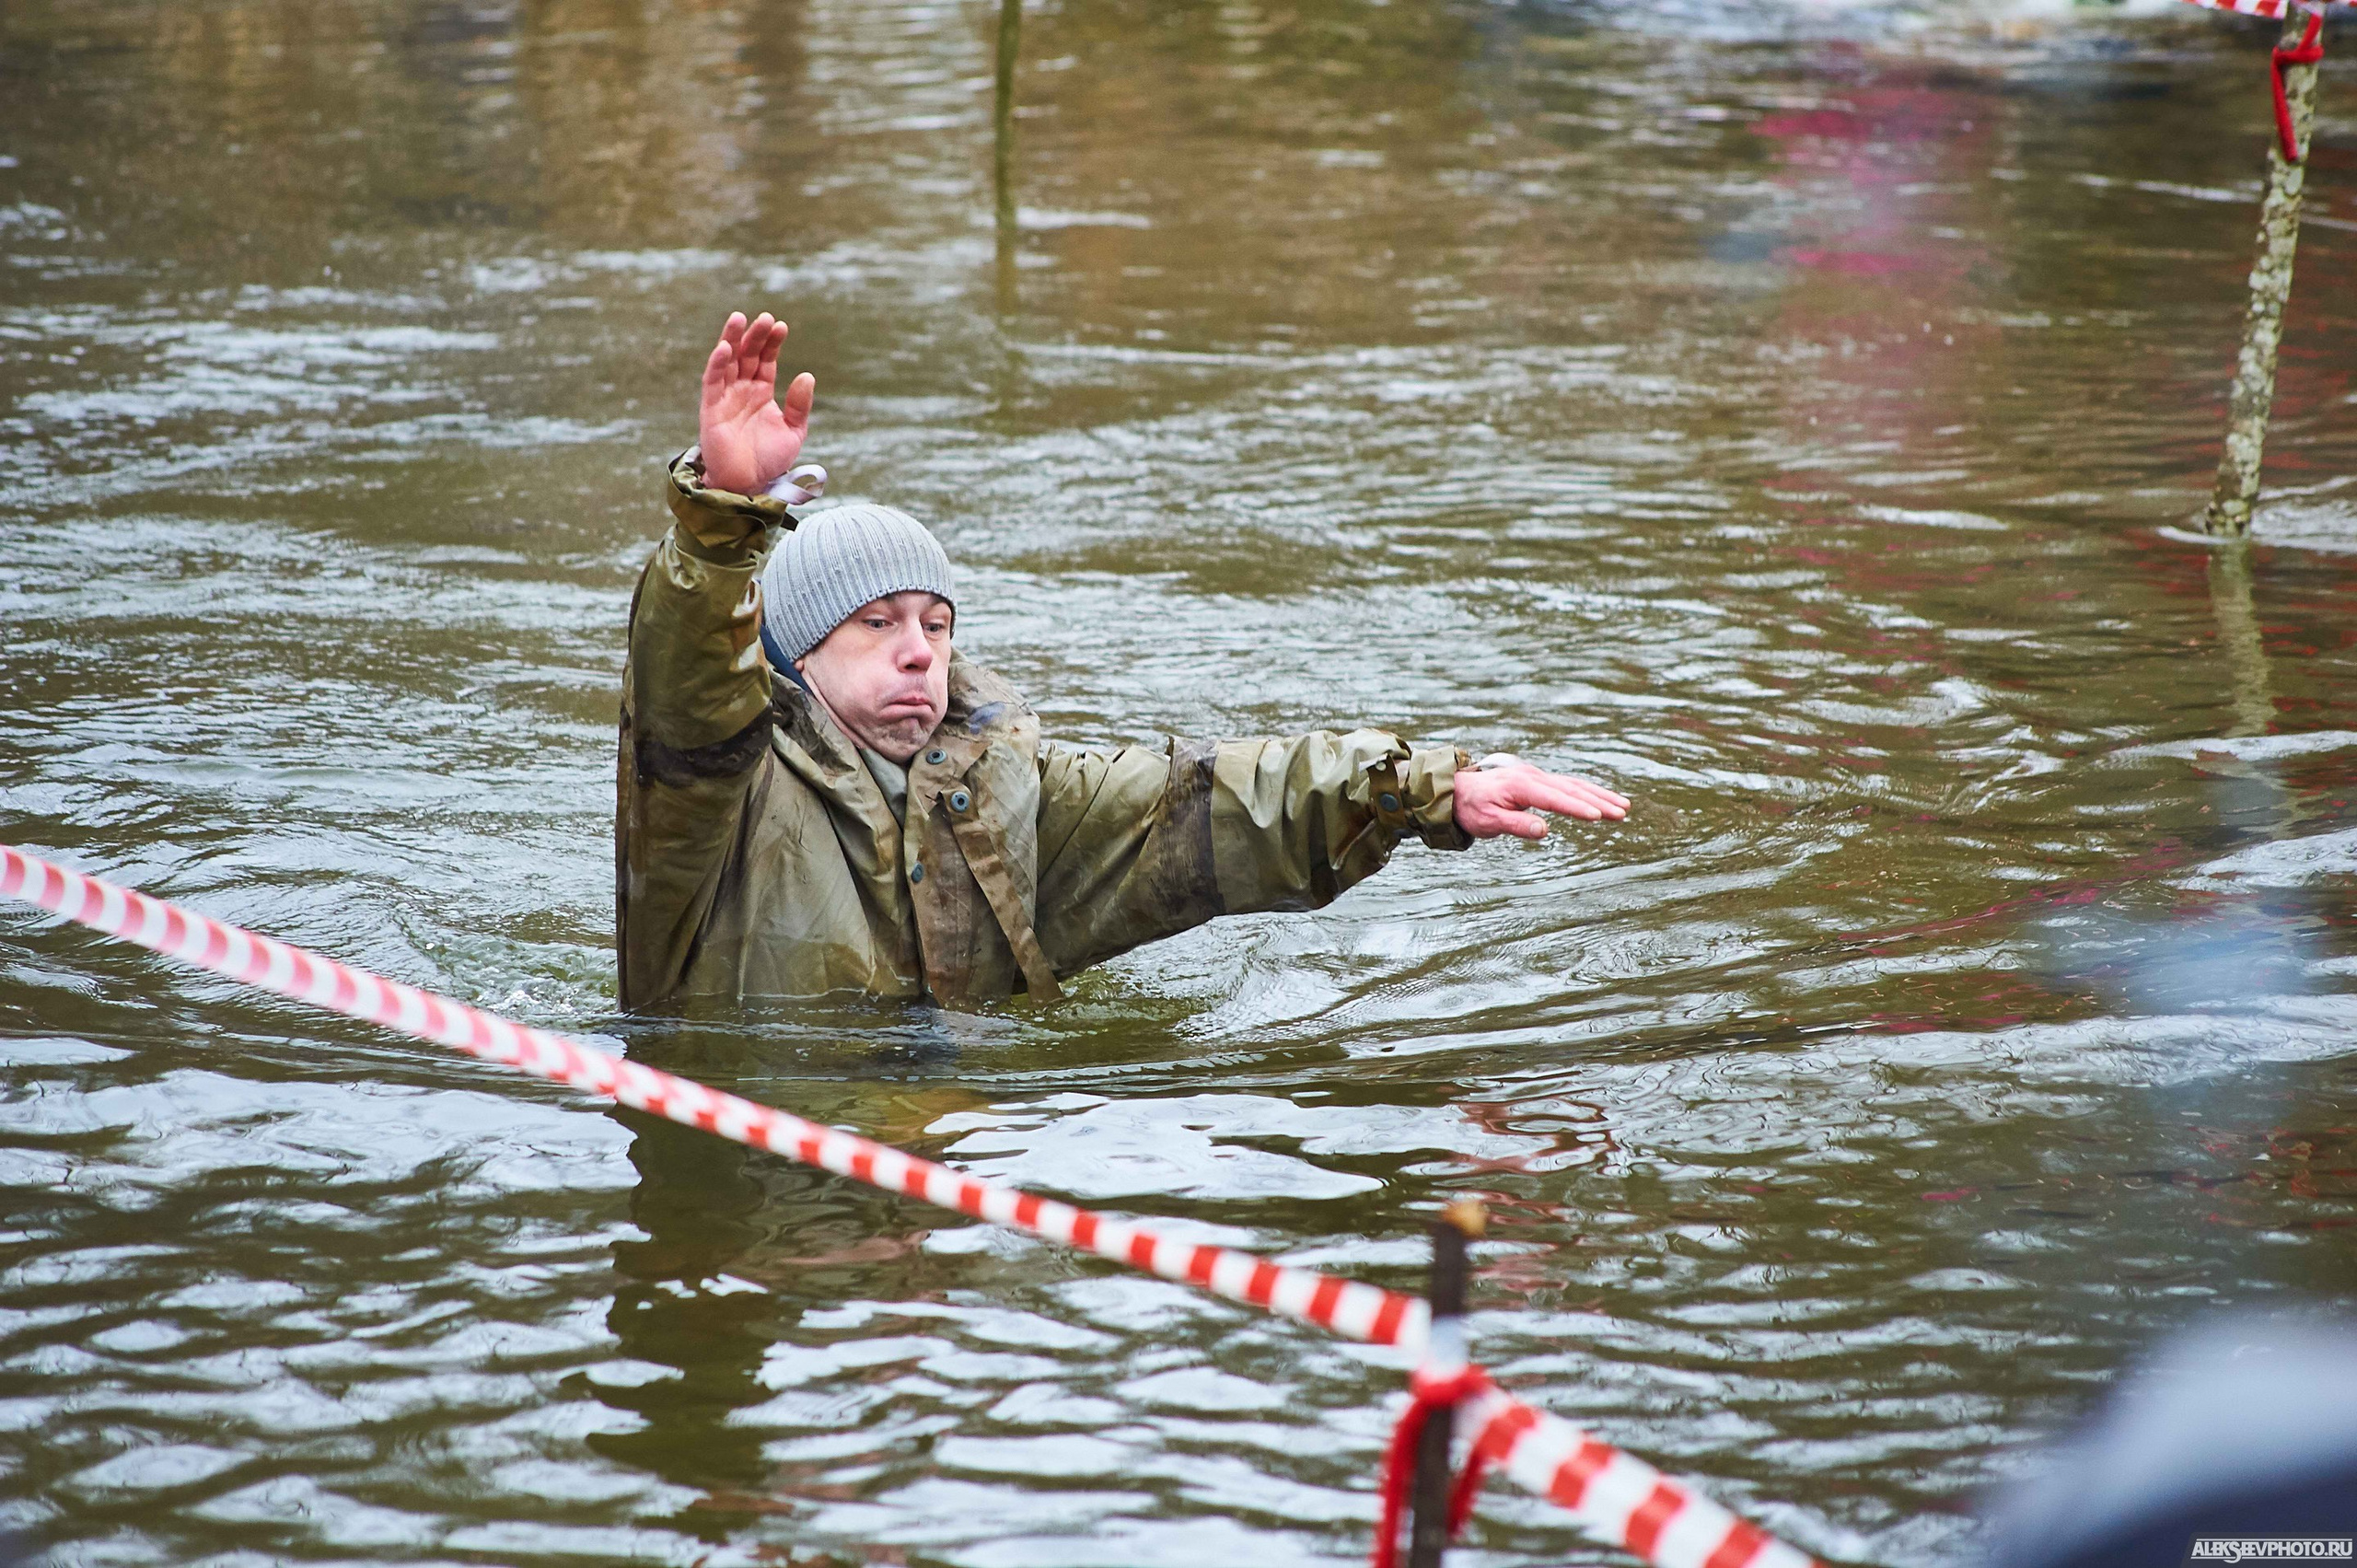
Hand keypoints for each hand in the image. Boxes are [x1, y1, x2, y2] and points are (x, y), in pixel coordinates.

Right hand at [697, 311, 814, 496]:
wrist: (748, 484)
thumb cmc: (768, 460)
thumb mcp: (794, 431)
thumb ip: (800, 405)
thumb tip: (807, 375)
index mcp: (761, 392)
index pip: (765, 360)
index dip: (772, 343)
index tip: (781, 326)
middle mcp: (742, 390)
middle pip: (747, 355)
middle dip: (755, 336)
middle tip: (765, 317)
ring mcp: (725, 397)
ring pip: (727, 361)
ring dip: (732, 339)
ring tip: (740, 318)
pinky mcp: (711, 408)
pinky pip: (712, 381)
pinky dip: (717, 363)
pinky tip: (724, 347)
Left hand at [1453, 761, 1628, 840]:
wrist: (1457, 790)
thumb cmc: (1472, 808)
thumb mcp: (1488, 822)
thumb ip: (1516, 825)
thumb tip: (1545, 830)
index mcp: (1521, 786)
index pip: (1555, 799)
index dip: (1577, 808)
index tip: (1599, 816)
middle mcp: (1533, 777)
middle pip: (1572, 789)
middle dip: (1599, 801)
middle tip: (1623, 812)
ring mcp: (1537, 776)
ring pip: (1574, 785)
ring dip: (1600, 795)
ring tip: (1624, 806)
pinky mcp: (1538, 780)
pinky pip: (1568, 785)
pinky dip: (1587, 791)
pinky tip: (1602, 799)